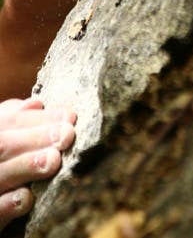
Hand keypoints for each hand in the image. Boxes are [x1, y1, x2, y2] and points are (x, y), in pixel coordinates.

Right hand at [0, 98, 75, 231]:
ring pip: (0, 175)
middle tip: (67, 135)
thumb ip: (18, 121)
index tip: (70, 117)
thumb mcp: (7, 136)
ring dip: (27, 165)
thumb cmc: (5, 160)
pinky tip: (27, 197)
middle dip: (37, 137)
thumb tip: (37, 104)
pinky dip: (8, 204)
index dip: (39, 118)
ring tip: (54, 159)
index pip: (10, 121)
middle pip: (4, 145)